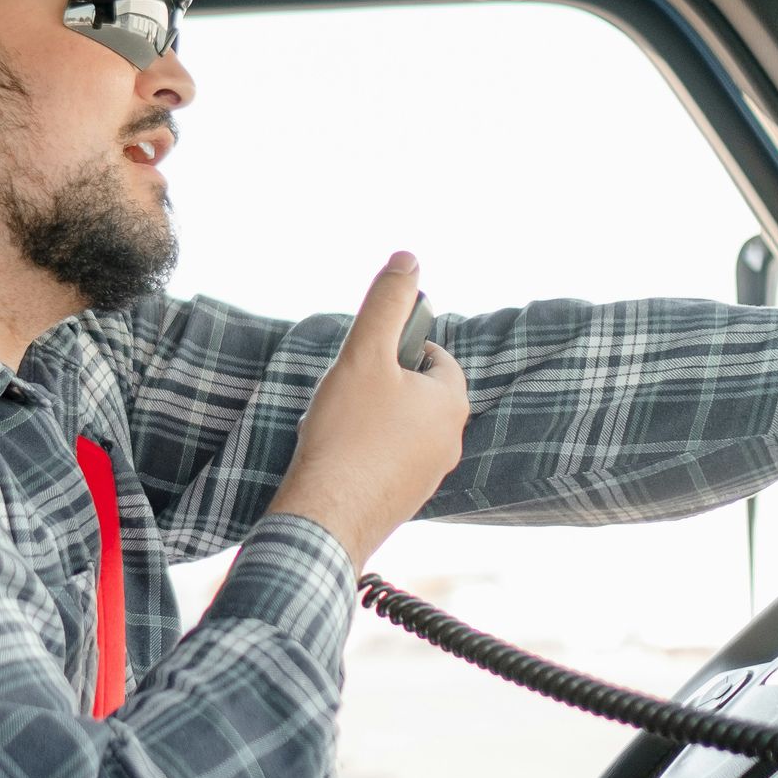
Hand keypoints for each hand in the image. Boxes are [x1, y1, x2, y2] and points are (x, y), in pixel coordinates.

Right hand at [269, 254, 469, 573]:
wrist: (325, 518)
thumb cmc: (346, 434)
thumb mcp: (363, 354)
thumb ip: (386, 304)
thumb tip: (407, 260)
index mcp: (451, 403)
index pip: (434, 356)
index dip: (396, 350)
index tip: (365, 359)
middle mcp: (451, 442)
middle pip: (416, 393)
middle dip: (381, 387)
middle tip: (345, 393)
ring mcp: (429, 477)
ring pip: (401, 429)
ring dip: (372, 421)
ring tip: (336, 426)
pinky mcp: (404, 502)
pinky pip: (388, 463)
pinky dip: (365, 454)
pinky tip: (336, 458)